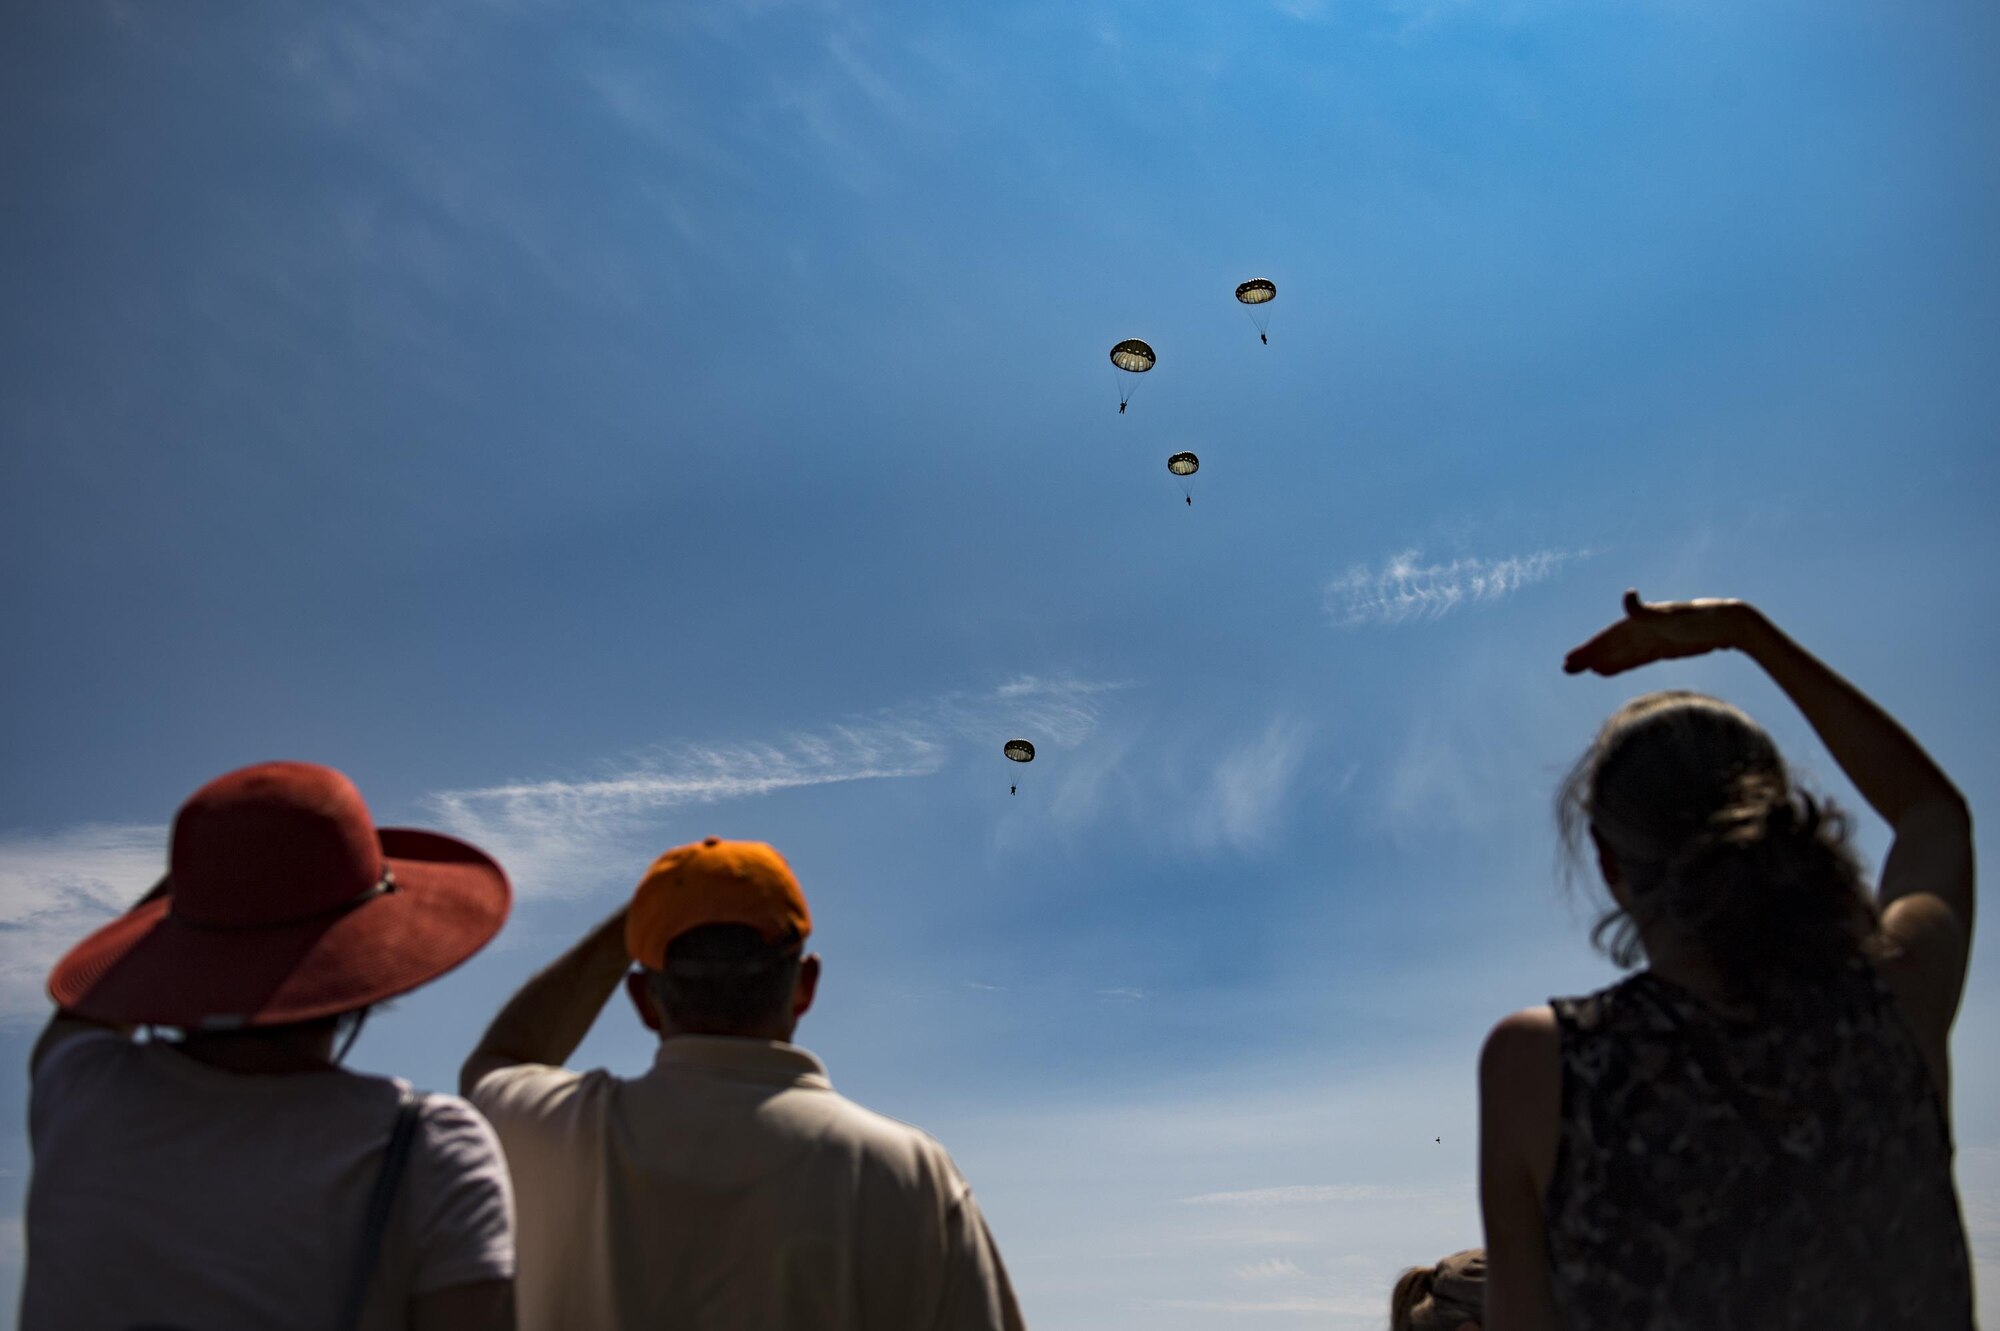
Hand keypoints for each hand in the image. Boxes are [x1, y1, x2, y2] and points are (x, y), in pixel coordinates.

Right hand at [1562, 590, 1751, 676]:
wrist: (1730, 623)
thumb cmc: (1701, 618)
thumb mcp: (1671, 616)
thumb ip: (1646, 611)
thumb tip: (1627, 595)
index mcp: (1641, 621)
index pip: (1610, 637)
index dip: (1591, 648)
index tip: (1572, 660)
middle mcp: (1644, 629)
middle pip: (1611, 645)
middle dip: (1589, 656)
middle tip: (1567, 668)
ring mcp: (1654, 639)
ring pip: (1621, 653)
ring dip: (1601, 660)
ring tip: (1582, 670)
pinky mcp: (1664, 648)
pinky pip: (1635, 658)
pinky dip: (1620, 664)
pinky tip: (1607, 671)